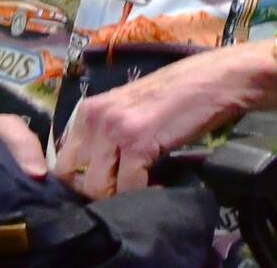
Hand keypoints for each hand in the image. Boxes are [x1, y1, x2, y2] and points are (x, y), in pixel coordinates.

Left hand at [52, 41, 276, 200]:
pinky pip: (129, 187)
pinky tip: (160, 186)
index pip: (62, 164)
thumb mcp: (129, 112)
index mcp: (87, 110)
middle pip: (74, 179)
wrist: (213, 79)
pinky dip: (144, 195)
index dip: (80, 184)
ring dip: (121, 197)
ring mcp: (115, 128)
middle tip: (124, 195)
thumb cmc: (176, 96)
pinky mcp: (138, 141)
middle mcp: (94, 117)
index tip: (105, 190)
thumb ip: (105, 137)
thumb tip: (92, 177)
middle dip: (98, 194)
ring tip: (144, 189)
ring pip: (98, 188)